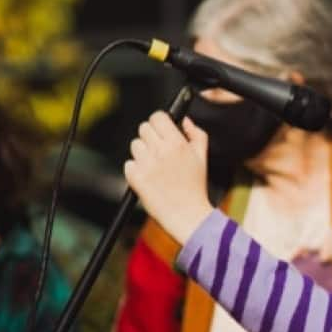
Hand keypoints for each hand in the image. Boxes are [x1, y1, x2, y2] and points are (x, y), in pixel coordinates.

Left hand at [124, 113, 213, 244]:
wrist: (187, 215)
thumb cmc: (195, 188)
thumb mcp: (202, 157)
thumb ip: (196, 133)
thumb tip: (185, 120)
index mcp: (177, 143)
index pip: (158, 117)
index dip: (158, 122)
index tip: (160, 129)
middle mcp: (160, 151)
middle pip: (143, 128)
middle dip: (150, 137)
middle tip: (158, 150)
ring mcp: (146, 164)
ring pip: (135, 145)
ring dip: (142, 153)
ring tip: (155, 167)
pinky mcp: (135, 177)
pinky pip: (128, 164)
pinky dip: (135, 170)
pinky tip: (148, 178)